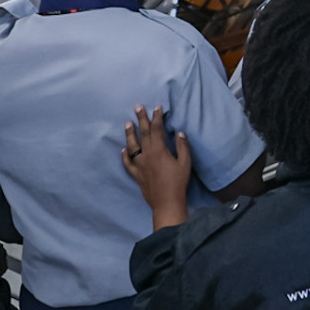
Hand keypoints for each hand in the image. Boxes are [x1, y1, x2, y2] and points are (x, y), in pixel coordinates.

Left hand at [124, 105, 191, 229]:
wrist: (166, 202)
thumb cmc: (178, 182)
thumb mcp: (185, 163)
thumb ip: (182, 147)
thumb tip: (179, 133)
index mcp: (159, 150)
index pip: (157, 130)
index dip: (157, 117)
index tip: (157, 108)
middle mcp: (147, 155)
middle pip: (143, 134)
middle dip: (142, 119)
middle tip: (138, 107)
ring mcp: (139, 165)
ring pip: (132, 146)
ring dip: (130, 134)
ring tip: (128, 123)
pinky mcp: (136, 174)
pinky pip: (127, 163)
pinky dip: (125, 155)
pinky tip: (123, 149)